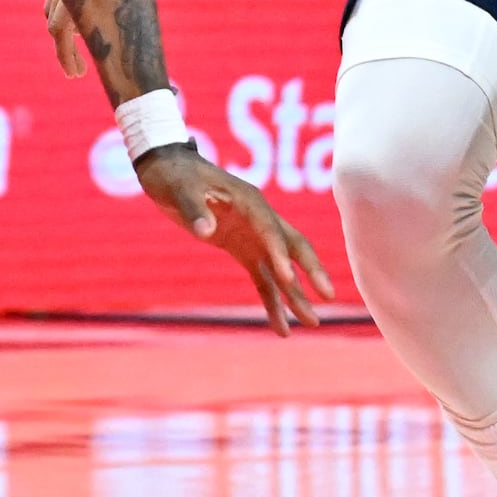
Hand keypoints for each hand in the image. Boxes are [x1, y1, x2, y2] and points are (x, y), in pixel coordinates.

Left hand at [134, 143, 330, 332]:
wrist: (168, 169)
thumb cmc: (175, 175)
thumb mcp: (180, 189)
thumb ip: (194, 209)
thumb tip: (206, 230)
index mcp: (249, 201)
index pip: (271, 230)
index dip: (279, 254)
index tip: (287, 279)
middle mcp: (259, 219)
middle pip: (292, 247)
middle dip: (311, 272)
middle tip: (328, 296)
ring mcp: (253, 236)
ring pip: (281, 269)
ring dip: (295, 295)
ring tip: (312, 323)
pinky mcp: (243, 249)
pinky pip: (263, 278)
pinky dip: (272, 301)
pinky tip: (281, 327)